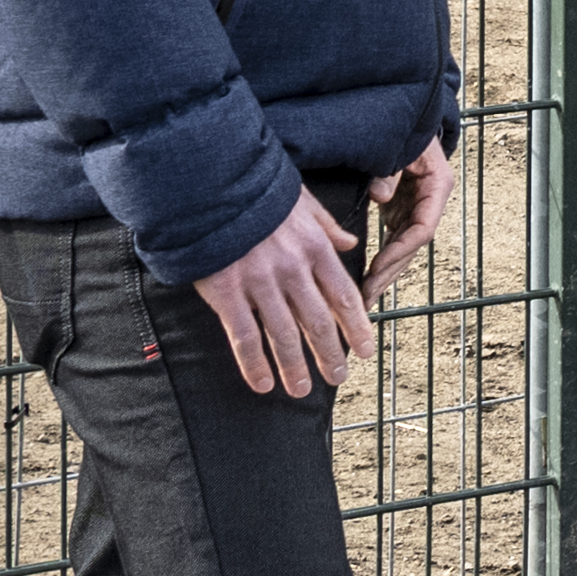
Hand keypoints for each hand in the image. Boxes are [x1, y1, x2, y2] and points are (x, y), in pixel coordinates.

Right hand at [195, 185, 376, 398]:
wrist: (211, 185)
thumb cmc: (257, 193)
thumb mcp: (302, 201)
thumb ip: (327, 225)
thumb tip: (350, 241)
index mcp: (315, 247)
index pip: (344, 295)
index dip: (356, 326)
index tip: (365, 350)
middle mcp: (292, 270)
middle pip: (317, 322)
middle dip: (329, 354)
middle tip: (337, 377)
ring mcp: (259, 283)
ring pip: (283, 335)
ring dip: (294, 367)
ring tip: (301, 390)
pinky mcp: (227, 293)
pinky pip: (243, 336)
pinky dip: (254, 364)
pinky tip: (262, 383)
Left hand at [361, 137, 456, 287]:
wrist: (412, 121)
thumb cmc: (408, 131)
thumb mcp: (401, 145)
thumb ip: (390, 171)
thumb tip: (379, 195)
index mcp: (437, 187)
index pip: (422, 230)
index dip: (399, 251)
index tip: (376, 269)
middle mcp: (431, 202)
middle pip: (412, 246)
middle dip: (390, 273)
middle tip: (367, 296)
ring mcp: (418, 208)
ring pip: (404, 248)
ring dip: (386, 273)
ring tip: (366, 296)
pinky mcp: (403, 210)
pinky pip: (394, 240)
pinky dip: (382, 259)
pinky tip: (368, 278)